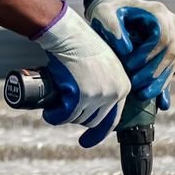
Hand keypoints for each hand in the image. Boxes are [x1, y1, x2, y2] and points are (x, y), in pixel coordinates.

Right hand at [31, 3, 130, 147]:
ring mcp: (99, 95)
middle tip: (65, 113)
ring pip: (80, 119)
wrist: (70, 34)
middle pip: (95, 120)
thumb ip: (106, 82)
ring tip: (56, 108)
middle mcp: (115, 93)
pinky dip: (56, 117)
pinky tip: (50, 114)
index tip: (88, 139)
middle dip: (78, 120)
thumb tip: (95, 103)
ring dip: (66, 117)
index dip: (100, 131)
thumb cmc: (83, 44)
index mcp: (124, 86)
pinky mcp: (82, 96)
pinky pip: (66, 115)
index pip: (114, 118)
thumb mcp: (104, 64)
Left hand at [87, 0, 174, 104]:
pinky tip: (162, 104)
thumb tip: (126, 49)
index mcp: (159, 13)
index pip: (162, 38)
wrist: (114, 9)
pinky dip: (164, 86)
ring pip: (171, 64)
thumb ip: (113, 27)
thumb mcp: (104, 13)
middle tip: (135, 86)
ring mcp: (172, 38)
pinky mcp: (167, 51)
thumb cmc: (109, 10)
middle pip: (170, 53)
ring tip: (143, 96)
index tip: (130, 66)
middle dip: (153, 73)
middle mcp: (170, 25)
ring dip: (159, 83)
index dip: (148, 55)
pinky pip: (169, 70)